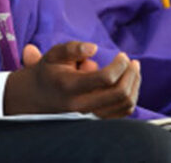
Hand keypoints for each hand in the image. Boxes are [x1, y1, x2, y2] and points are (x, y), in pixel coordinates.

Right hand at [5, 41, 140, 118]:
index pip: (106, 78)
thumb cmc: (49, 72)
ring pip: (125, 105)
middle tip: (132, 61)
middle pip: (120, 93)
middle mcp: (81, 105)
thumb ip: (72, 48)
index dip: (120, 65)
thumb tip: (94, 48)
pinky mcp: (97, 121)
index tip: (122, 55)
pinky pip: (123, 113)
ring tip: (133, 69)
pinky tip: (129, 83)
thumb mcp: (54, 54)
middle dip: (131, 74)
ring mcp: (90, 117)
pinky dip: (131, 97)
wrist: (36, 98)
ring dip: (134, 85)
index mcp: (71, 86)